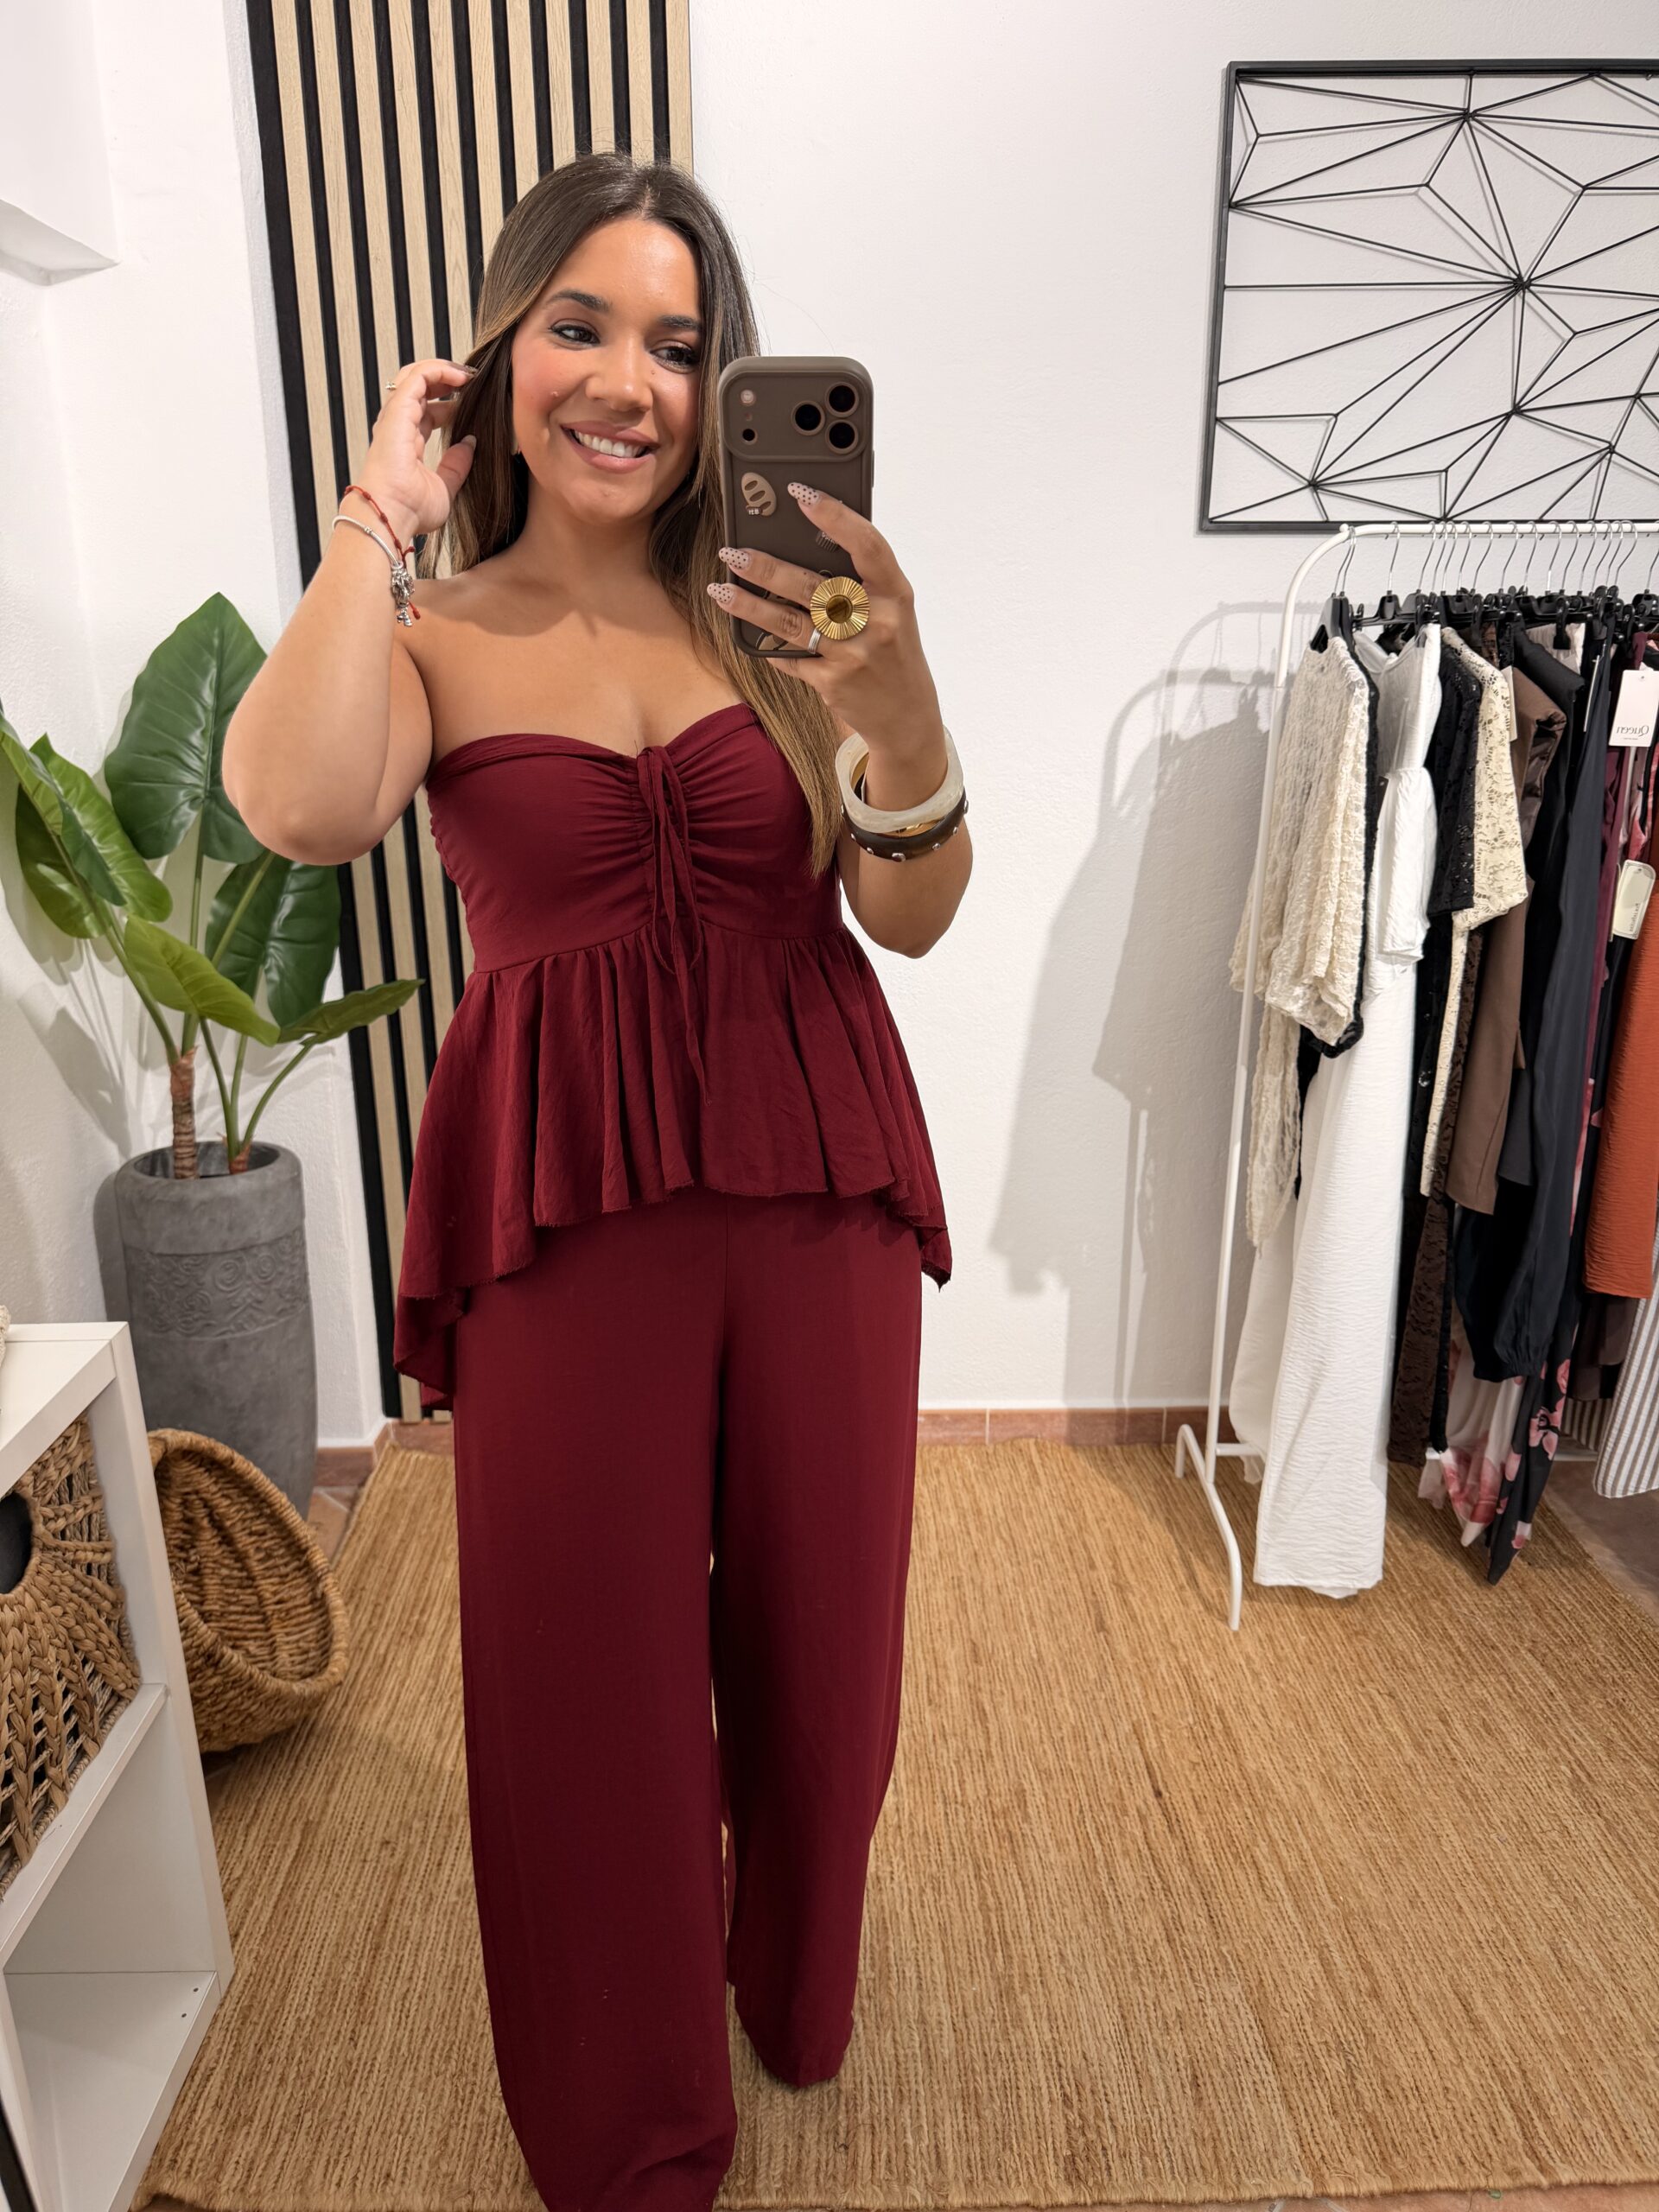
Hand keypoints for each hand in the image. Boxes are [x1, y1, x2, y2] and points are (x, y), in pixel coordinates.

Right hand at [347, 357, 478, 548]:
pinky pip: (418, 377)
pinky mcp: (398, 410)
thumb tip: (469, 444)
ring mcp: (396, 417)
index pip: (426, 411)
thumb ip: (456, 466)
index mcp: (406, 443)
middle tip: (472, 381)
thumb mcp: (445, 488)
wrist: (391, 515)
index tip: (472, 403)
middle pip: (419, 389)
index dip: (450, 403)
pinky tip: (461, 376)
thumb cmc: (410, 510)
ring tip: (468, 375)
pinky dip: (440, 370)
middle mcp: (398, 426)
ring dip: (444, 370)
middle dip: (446, 380)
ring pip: (416, 376)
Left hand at [707, 484, 945, 753]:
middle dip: (766, 568)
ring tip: (721, 588)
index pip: (867, 545)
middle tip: (732, 552)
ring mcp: (852, 655)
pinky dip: (768, 646)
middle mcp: (876, 622)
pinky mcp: (832, 682)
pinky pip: (789, 657)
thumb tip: (809, 540)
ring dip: (750, 605)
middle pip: (813, 586)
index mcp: (896, 594)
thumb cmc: (894, 649)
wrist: (906, 713)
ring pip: (790, 623)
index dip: (834, 516)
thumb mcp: (892, 610)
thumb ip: (862, 580)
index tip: (801, 493)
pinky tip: (749, 632)